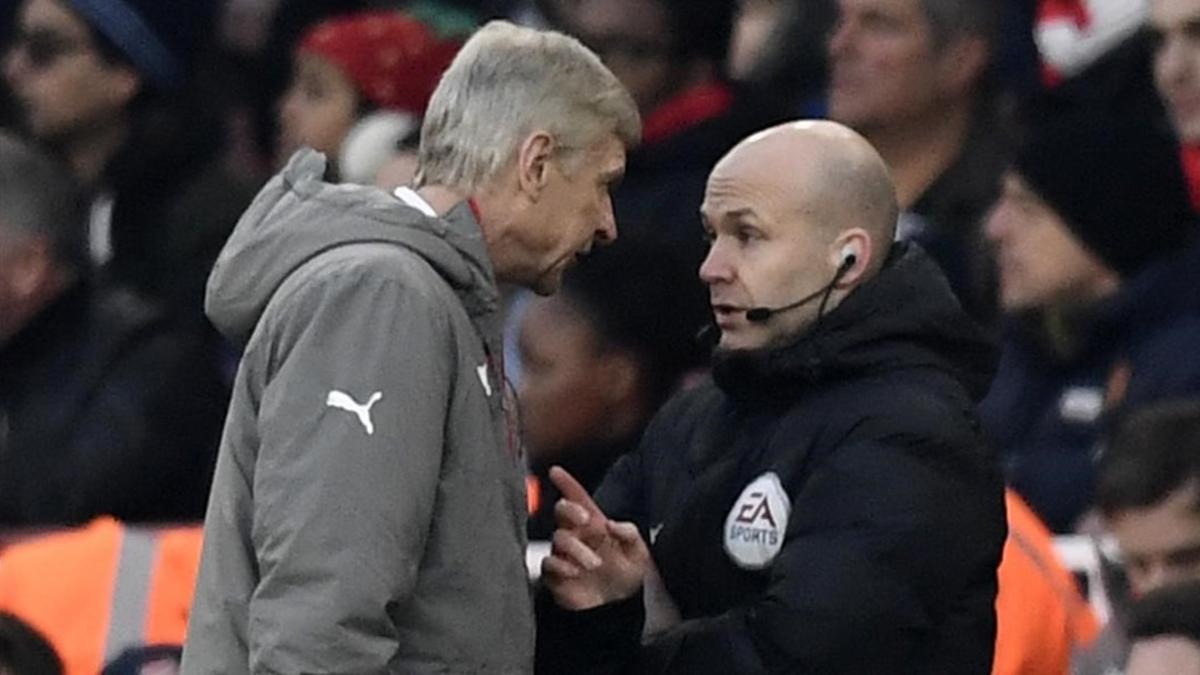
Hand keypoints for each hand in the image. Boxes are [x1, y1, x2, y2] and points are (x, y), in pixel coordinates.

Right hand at [541, 467, 649, 609]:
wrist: (616, 609)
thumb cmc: (626, 577)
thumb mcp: (638, 553)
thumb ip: (630, 534)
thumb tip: (611, 524)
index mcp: (595, 525)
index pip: (579, 499)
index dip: (567, 484)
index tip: (556, 472)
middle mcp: (577, 535)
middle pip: (562, 511)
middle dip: (571, 510)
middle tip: (586, 520)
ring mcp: (565, 554)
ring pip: (558, 538)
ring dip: (576, 547)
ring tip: (594, 563)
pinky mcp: (556, 574)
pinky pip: (549, 563)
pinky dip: (561, 565)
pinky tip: (574, 572)